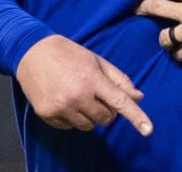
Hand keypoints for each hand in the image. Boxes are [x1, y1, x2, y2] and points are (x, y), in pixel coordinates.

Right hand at [14, 35, 151, 135]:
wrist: (33, 53)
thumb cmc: (70, 54)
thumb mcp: (97, 61)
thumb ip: (119, 80)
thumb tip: (138, 97)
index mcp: (92, 79)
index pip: (120, 102)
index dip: (136, 117)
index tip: (148, 130)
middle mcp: (77, 96)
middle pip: (106, 118)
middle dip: (107, 111)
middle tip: (97, 96)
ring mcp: (61, 107)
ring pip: (88, 126)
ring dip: (90, 116)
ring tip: (80, 96)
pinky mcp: (47, 114)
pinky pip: (70, 127)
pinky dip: (72, 118)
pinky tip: (65, 100)